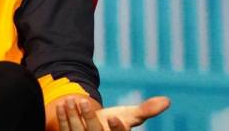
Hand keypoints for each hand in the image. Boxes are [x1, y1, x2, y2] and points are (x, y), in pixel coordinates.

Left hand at [55, 96, 170, 130]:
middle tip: (84, 101)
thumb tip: (167, 100)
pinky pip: (65, 130)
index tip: (117, 118)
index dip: (118, 129)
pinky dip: (62, 118)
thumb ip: (146, 110)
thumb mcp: (130, 115)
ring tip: (70, 100)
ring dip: (73, 116)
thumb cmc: (114, 121)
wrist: (93, 126)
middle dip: (89, 118)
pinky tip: (61, 105)